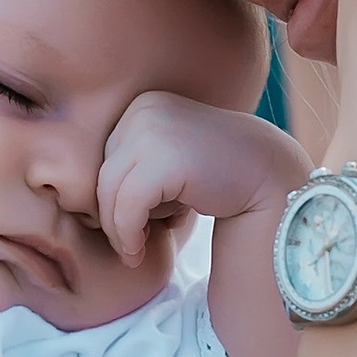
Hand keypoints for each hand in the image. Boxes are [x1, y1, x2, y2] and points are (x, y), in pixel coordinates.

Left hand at [97, 94, 305, 268]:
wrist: (273, 181)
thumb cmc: (219, 179)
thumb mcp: (169, 163)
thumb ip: (134, 169)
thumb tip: (82, 201)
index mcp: (142, 106)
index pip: (106, 160)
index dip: (114, 198)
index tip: (139, 222)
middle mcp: (143, 109)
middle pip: (103, 175)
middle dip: (114, 215)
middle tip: (135, 243)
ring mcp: (152, 129)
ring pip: (108, 192)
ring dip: (118, 230)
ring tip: (135, 250)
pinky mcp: (163, 157)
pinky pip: (125, 206)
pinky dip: (127, 234)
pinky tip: (140, 250)